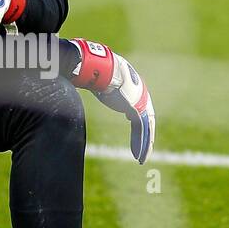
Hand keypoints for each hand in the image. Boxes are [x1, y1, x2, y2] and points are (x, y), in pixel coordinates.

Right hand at [67, 38, 154, 164]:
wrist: (103, 68)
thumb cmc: (98, 74)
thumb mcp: (100, 82)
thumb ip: (99, 88)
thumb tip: (83, 85)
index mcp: (133, 91)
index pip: (138, 111)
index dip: (138, 124)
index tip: (138, 134)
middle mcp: (140, 97)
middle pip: (145, 122)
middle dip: (145, 138)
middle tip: (144, 152)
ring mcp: (140, 103)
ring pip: (145, 128)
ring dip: (144, 145)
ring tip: (142, 158)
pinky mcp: (137, 110)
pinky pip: (141, 130)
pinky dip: (140, 143)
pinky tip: (139, 154)